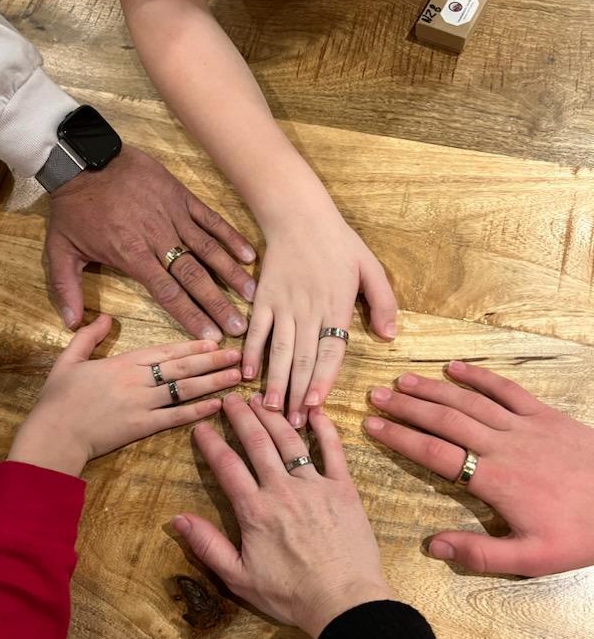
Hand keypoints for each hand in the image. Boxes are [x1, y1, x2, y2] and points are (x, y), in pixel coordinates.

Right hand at [9, 315, 242, 476]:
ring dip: (213, 382)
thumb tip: (103, 317)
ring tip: (236, 377)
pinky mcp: (142, 427)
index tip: (215, 341)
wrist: (54, 434)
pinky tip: (217, 405)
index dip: (193, 346)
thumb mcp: (68, 360)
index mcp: (123, 362)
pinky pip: (176, 417)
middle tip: (239, 356)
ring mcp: (142, 403)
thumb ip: (88, 337)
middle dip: (213, 361)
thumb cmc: (57, 399)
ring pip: (185, 389)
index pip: (165, 350)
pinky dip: (198, 410)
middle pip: (182, 367)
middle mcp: (137, 379)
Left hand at [46, 145, 256, 339]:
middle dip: (219, 304)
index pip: (168, 293)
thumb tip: (71, 323)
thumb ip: (65, 288)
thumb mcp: (59, 250)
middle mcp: (158, 239)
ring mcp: (173, 216)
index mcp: (132, 255)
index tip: (210, 336)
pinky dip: (230, 236)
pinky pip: (210, 219)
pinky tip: (248, 255)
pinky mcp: (180, 197)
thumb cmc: (73, 207)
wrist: (82, 158)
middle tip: (240, 326)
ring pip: (208, 250)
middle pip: (194, 277)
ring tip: (252, 295)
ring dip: (231, 274)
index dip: (191, 316)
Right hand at [172, 393, 392, 638]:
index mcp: (255, 510)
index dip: (211, 443)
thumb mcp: (239, 577)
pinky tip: (315, 411)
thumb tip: (177, 519)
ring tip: (260, 399)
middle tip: (230, 399)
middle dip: (240, 417)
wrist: (344, 602)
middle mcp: (282, 489)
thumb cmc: (290, 595)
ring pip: (290, 440)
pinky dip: (324, 428)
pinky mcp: (343, 488)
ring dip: (272, 416)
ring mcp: (315, 485)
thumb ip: (208, 545)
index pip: (227, 466)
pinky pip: (334, 450)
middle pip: (257, 442)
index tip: (200, 427)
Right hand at [242, 211, 397, 427]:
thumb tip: (390, 337)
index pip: (330, 350)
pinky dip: (251, 353)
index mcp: (336, 305)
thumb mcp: (371, 267)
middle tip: (293, 424)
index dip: (323, 379)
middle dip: (297, 393)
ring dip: (275, 381)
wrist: (298, 214)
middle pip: (303, 358)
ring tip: (271, 409)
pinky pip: (256, 330)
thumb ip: (384, 302)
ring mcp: (283, 305)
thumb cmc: (338, 242)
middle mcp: (308, 309)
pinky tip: (248, 376)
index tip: (316, 405)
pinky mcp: (263, 298)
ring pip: (279, 350)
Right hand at [365, 361, 593, 576]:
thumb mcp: (533, 559)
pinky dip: (479, 376)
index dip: (399, 438)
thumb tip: (433, 546)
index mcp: (494, 480)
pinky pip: (506, 389)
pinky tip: (455, 367)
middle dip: (407, 407)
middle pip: (445, 420)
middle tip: (377, 396)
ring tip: (404, 381)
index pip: (434, 453)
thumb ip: (480, 553)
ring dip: (434, 389)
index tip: (372, 426)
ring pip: (469, 401)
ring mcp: (524, 426)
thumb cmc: (583, 533)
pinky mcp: (546, 415)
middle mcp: (502, 446)